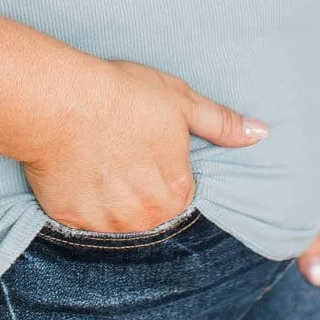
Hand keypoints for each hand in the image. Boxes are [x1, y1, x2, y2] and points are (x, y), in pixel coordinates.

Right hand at [22, 58, 269, 233]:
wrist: (58, 100)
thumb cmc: (121, 94)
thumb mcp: (179, 100)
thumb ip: (221, 124)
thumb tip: (261, 133)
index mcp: (178, 192)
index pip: (180, 194)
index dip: (164, 170)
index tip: (146, 150)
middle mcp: (147, 218)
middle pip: (150, 212)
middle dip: (139, 188)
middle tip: (119, 153)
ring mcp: (108, 224)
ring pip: (118, 220)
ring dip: (111, 199)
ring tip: (98, 160)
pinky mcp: (72, 222)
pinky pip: (83, 220)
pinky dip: (82, 201)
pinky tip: (76, 170)